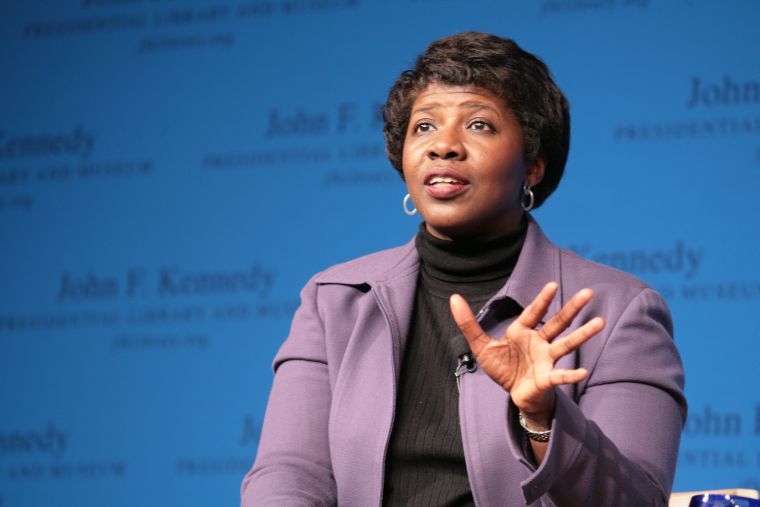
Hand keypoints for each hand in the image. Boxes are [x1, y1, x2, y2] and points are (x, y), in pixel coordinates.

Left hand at [449, 282, 604, 421]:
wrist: (513, 395)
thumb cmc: (503, 368)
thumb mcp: (481, 345)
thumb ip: (468, 323)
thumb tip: (453, 297)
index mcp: (523, 332)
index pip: (534, 312)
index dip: (542, 300)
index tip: (553, 285)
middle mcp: (539, 342)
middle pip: (559, 322)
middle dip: (573, 308)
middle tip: (590, 292)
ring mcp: (546, 359)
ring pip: (566, 344)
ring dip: (583, 334)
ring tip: (600, 322)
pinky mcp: (547, 378)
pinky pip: (560, 375)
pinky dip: (570, 374)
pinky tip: (582, 372)